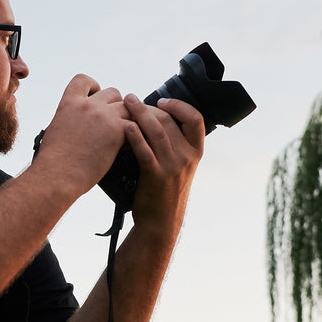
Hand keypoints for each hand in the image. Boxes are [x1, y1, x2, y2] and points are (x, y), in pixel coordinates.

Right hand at [36, 74, 133, 195]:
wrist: (57, 176)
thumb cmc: (53, 161)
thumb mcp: (56, 129)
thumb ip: (69, 119)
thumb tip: (75, 123)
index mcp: (69, 103)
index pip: (83, 80)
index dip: (94, 86)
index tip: (96, 96)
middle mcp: (87, 105)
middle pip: (112, 92)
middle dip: (116, 105)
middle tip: (115, 122)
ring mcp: (103, 116)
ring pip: (127, 106)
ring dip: (128, 118)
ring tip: (128, 132)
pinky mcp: (117, 131)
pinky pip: (135, 124)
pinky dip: (135, 133)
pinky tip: (132, 143)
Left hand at [122, 94, 204, 231]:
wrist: (160, 222)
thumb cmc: (165, 192)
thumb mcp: (180, 168)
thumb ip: (176, 146)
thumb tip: (157, 120)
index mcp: (195, 152)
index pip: (195, 119)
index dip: (179, 106)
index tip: (162, 101)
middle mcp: (187, 157)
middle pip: (169, 121)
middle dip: (148, 106)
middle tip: (131, 99)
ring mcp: (172, 166)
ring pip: (156, 131)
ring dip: (138, 113)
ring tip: (125, 103)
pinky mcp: (155, 175)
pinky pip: (144, 150)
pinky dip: (134, 135)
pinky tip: (125, 126)